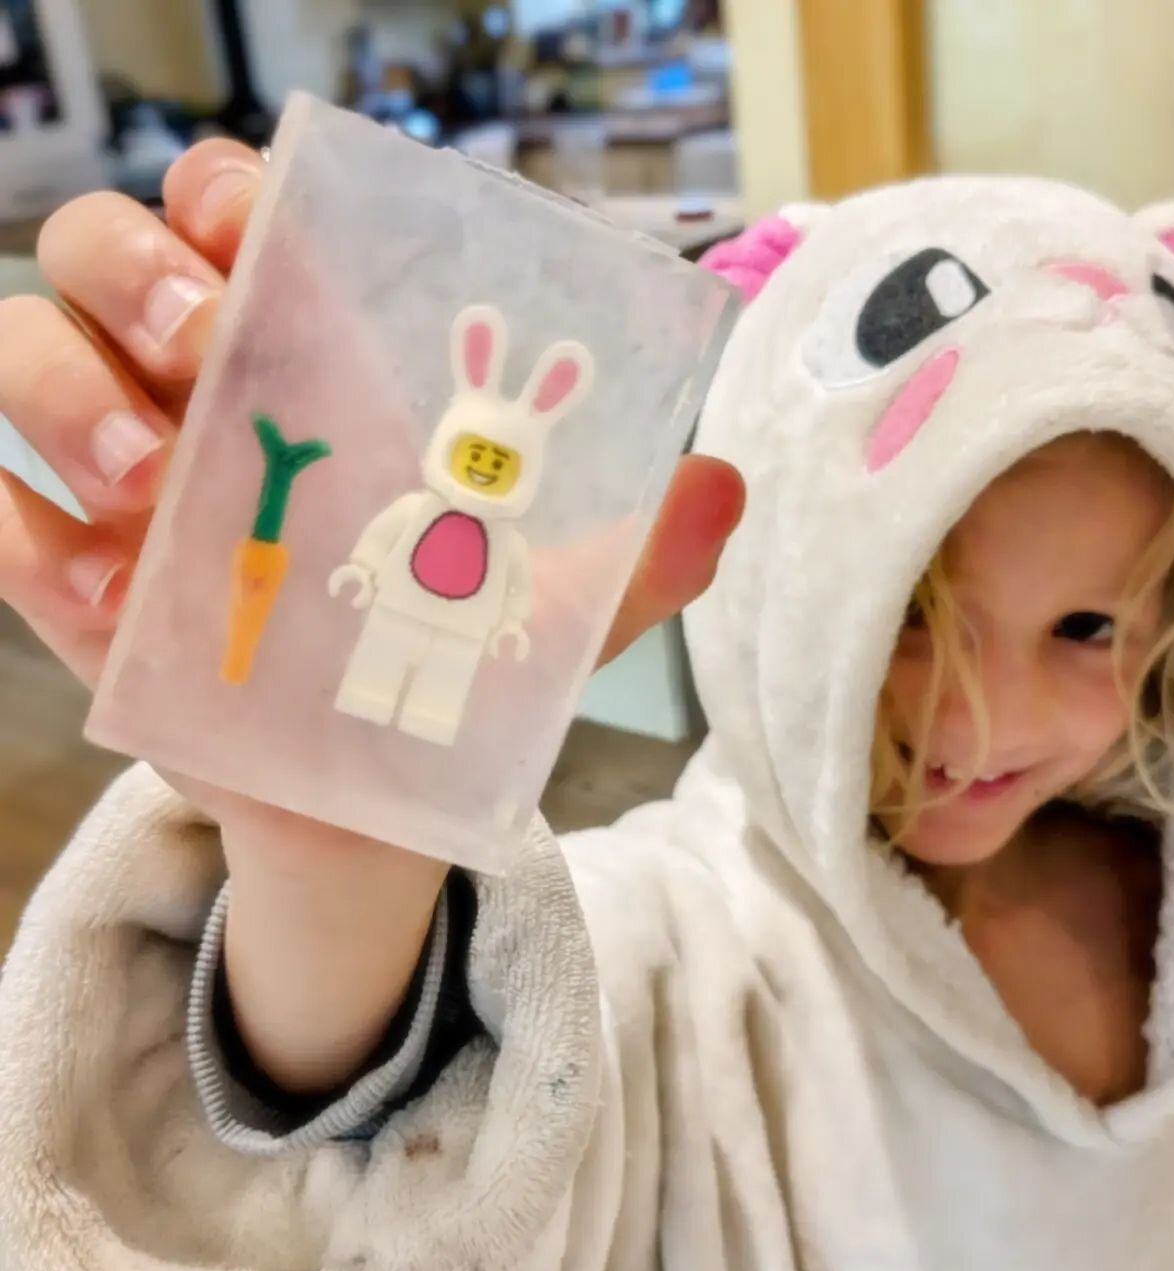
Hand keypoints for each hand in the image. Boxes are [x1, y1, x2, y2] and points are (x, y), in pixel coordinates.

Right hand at [0, 136, 745, 865]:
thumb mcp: (553, 609)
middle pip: (100, 251)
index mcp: (312, 364)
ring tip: (158, 481)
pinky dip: (28, 535)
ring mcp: (119, 483)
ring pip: (20, 352)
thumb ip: (639, 553)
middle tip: (211, 345)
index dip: (223, 188)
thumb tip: (723, 487)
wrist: (376, 798)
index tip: (256, 219)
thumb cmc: (455, 665)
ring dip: (63, 388)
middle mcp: (199, 396)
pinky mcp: (71, 579)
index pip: (230, 211)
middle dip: (133, 268)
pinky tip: (112, 595)